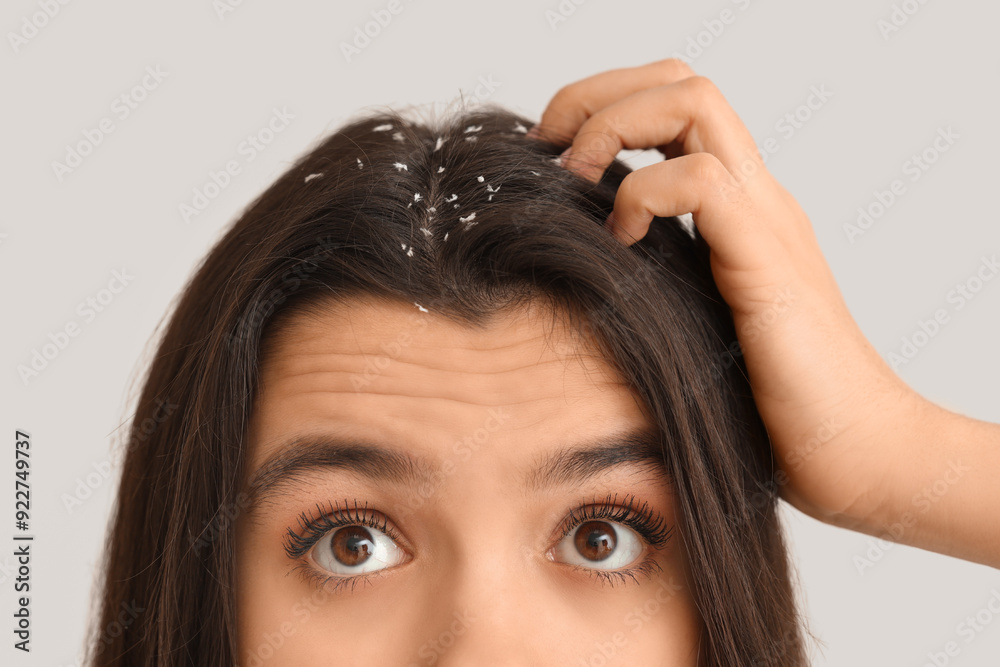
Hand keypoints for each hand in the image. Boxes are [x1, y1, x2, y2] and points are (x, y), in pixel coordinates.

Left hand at [527, 58, 999, 567]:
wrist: (856, 456)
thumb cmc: (768, 410)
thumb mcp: (687, 328)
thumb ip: (650, 288)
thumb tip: (565, 283)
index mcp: (736, 210)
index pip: (675, 107)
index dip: (605, 107)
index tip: (551, 157)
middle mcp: (754, 199)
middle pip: (680, 82)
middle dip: (597, 95)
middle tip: (548, 148)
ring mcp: (764, 222)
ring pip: (693, 102)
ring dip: (612, 125)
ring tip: (575, 180)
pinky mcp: (766, 261)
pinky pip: (701, 183)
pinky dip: (642, 195)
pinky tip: (621, 241)